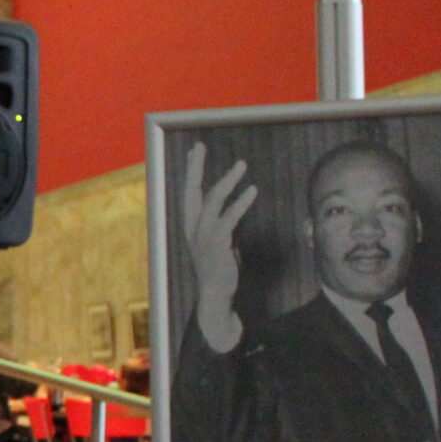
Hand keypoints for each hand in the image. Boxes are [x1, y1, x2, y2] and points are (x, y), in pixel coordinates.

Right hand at [178, 141, 257, 353]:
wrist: (215, 294)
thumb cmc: (219, 267)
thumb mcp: (218, 240)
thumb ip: (223, 221)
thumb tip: (234, 204)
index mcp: (190, 224)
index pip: (188, 192)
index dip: (192, 170)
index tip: (195, 150)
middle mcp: (192, 227)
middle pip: (192, 190)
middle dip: (195, 167)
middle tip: (200, 146)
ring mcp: (203, 234)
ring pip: (213, 199)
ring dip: (228, 180)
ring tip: (241, 165)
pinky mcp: (217, 243)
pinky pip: (230, 217)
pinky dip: (241, 202)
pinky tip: (252, 190)